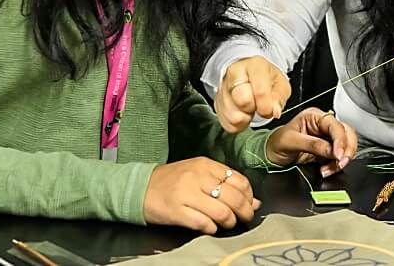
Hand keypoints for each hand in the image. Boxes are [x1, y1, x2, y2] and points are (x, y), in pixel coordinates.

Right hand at [143, 157, 259, 233]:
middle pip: (233, 198)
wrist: (140, 188)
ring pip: (222, 212)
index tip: (249, 204)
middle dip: (244, 212)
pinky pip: (204, 224)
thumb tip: (253, 201)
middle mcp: (197, 177)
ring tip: (227, 223)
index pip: (239, 180)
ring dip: (229, 222)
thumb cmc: (172, 182)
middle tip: (244, 218)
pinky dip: (212, 228)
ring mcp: (186, 194)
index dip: (249, 196)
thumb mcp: (199, 174)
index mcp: (205, 165)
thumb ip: (225, 184)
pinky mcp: (176, 211)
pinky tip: (211, 227)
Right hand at [215, 57, 290, 132]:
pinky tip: (242, 113)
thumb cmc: (266, 79)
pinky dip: (237, 124)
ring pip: (233, 115)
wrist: (248, 76)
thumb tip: (275, 111)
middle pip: (242, 101)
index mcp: (254, 66)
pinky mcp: (217, 103)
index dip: (266, 106)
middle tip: (258, 105)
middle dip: (254, 109)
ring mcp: (222, 88)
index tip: (270, 109)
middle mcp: (234, 73)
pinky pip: (227, 123)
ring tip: (250, 109)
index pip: (260, 91)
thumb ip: (279, 96)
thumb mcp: (280, 84)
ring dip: (245, 118)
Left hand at [266, 107, 357, 177]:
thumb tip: (331, 150)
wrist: (270, 155)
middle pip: (346, 134)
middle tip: (340, 162)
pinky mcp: (327, 151)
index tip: (338, 154)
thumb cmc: (276, 143)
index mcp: (314, 116)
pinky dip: (337, 165)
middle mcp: (323, 125)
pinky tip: (328, 169)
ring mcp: (327, 138)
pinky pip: (340, 157)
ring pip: (347, 145)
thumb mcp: (290, 141)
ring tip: (331, 168)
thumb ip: (312, 144)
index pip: (335, 125)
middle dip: (347, 149)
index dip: (340, 140)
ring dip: (342, 159)